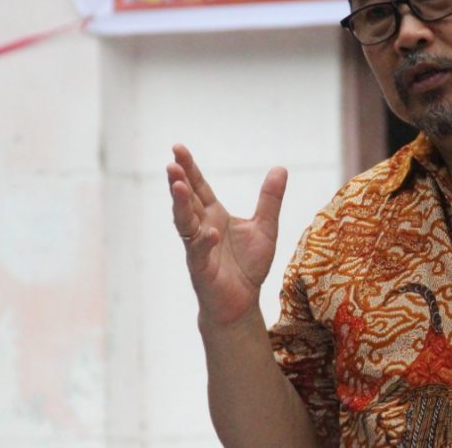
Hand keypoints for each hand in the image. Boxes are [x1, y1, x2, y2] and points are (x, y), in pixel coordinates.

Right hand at [167, 144, 287, 327]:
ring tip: (178, 185)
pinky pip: (200, 252)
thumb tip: (280, 168)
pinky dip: (204, 242)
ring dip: (181, 204)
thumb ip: (270, 199)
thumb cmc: (248, 266)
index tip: (178, 148)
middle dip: (179, 181)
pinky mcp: (201, 268)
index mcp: (214, 214)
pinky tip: (210, 232)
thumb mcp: (265, 227)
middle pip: (187, 200)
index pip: (199, 186)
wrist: (242, 303)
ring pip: (185, 222)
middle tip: (171, 162)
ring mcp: (198, 247)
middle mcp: (202, 227)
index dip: (190, 168)